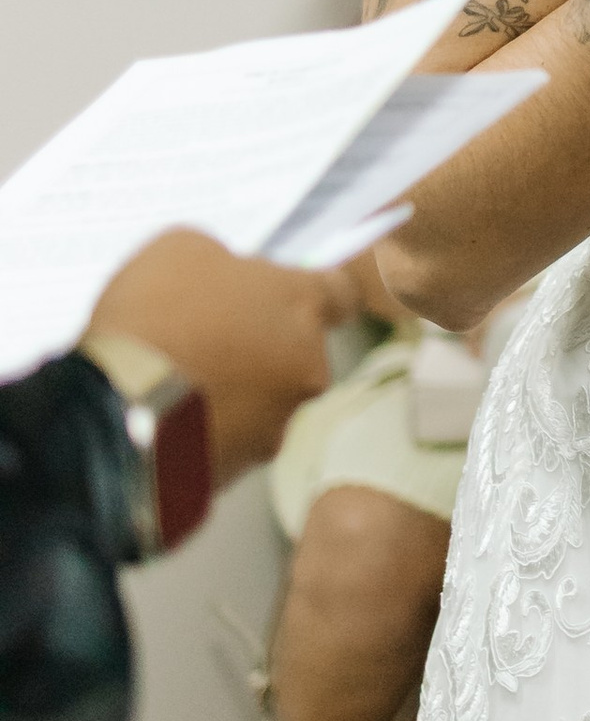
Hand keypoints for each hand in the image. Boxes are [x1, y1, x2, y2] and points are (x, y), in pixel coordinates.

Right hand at [88, 230, 356, 488]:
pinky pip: (228, 442)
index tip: (285, 299)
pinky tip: (163, 419)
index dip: (312, 294)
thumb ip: (222, 262)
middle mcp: (307, 367)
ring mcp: (277, 424)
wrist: (118, 412)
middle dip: (260, 348)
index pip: (340, 293)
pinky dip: (204, 431)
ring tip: (173, 385)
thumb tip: (227, 280)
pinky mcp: (243, 470)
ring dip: (232, 394)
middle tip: (205, 341)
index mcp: (301, 304)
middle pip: (296, 352)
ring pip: (263, 402)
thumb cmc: (155, 316)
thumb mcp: (182, 250)